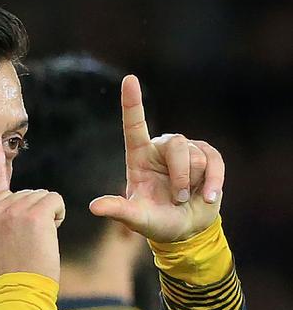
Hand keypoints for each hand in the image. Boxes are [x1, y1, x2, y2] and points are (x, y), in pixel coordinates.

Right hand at [0, 189, 64, 282]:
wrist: (18, 292)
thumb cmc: (6, 275)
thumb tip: (1, 212)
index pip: (6, 197)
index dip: (18, 213)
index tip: (20, 233)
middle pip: (24, 195)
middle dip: (32, 211)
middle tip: (33, 237)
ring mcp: (15, 211)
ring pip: (40, 195)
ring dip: (46, 213)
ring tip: (42, 236)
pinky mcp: (36, 215)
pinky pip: (54, 198)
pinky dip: (59, 212)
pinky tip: (54, 230)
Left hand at [89, 75, 223, 241]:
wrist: (185, 231)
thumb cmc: (156, 222)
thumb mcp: (135, 218)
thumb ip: (117, 211)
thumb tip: (94, 207)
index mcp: (138, 157)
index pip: (134, 126)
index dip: (132, 103)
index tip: (129, 79)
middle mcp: (160, 148)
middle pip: (175, 145)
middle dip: (181, 176)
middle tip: (177, 198)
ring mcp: (185, 150)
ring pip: (196, 155)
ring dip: (193, 182)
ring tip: (186, 198)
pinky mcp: (208, 156)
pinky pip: (215, 161)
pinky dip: (214, 182)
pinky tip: (208, 197)